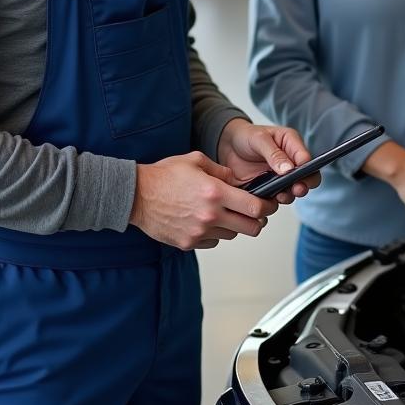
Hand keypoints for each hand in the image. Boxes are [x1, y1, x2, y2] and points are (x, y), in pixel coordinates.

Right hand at [129, 151, 277, 249]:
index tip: (268, 204)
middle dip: (257, 220)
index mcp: (215, 193)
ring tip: (223, 213)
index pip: (255, 207)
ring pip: (232, 235)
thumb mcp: (196, 161)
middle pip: (251, 228)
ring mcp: (199, 232)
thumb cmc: (164, 176)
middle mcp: (210, 216)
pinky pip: (213, 242)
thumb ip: (222, 171)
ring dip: (234, 226)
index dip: (267, 206)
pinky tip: (205, 220)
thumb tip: (237, 181)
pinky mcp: (189, 243)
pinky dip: (215, 233)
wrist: (136, 196)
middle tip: (253, 212)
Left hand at [216, 119, 317, 203]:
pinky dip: (273, 202)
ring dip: (289, 195)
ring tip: (280, 196)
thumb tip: (289, 169)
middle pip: (306, 178)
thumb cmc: (246, 136)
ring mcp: (280, 178)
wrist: (227, 147)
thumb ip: (274, 153)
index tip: (300, 174)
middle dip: (304, 185)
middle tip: (297, 189)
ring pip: (292, 191)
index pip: (306, 158)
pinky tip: (266, 201)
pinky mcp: (269, 190)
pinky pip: (275, 199)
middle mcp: (290, 163)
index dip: (307, 167)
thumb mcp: (259, 139)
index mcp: (291, 145)